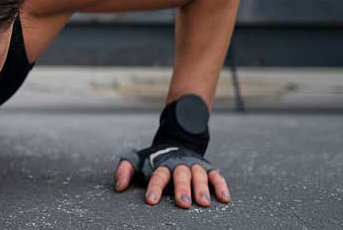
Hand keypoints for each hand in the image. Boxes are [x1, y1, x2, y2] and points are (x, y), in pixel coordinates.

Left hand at [113, 147, 230, 208]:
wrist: (176, 140)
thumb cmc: (155, 158)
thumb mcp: (137, 160)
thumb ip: (125, 171)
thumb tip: (118, 187)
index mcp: (162, 163)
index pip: (158, 175)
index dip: (154, 187)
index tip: (151, 200)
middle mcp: (179, 164)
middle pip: (181, 175)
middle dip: (181, 189)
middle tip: (182, 203)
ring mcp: (194, 165)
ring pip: (199, 175)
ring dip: (201, 188)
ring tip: (202, 203)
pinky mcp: (208, 168)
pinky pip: (216, 176)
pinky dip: (221, 186)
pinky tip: (224, 198)